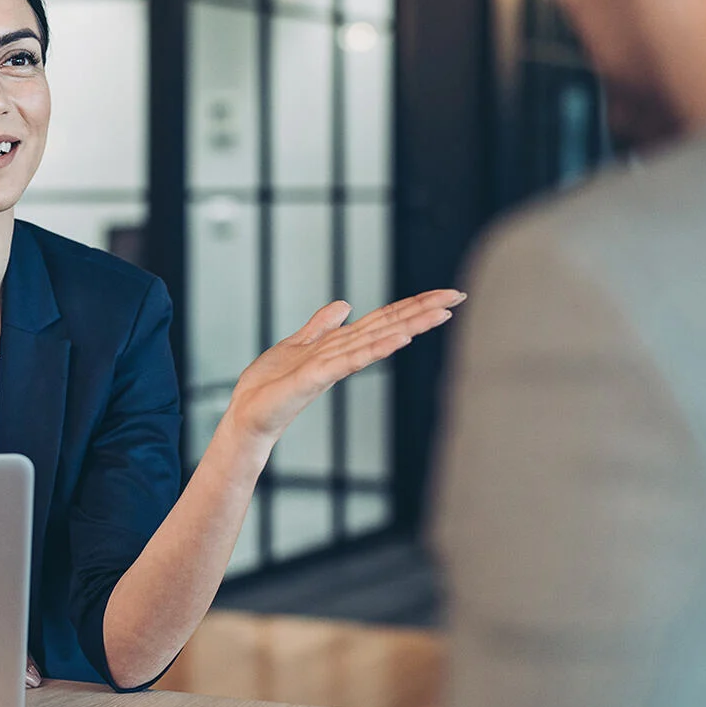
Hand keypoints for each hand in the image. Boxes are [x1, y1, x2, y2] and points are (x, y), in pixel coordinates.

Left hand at [225, 291, 464, 448]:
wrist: (247, 414)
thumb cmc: (270, 386)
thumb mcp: (297, 344)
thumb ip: (321, 325)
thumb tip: (344, 304)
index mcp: (341, 345)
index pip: (383, 319)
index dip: (413, 305)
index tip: (445, 292)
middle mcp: (343, 355)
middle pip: (389, 326)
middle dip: (423, 310)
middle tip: (458, 296)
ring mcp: (332, 367)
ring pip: (377, 340)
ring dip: (410, 325)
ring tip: (441, 312)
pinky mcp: (315, 377)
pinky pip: (350, 360)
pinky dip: (376, 348)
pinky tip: (399, 339)